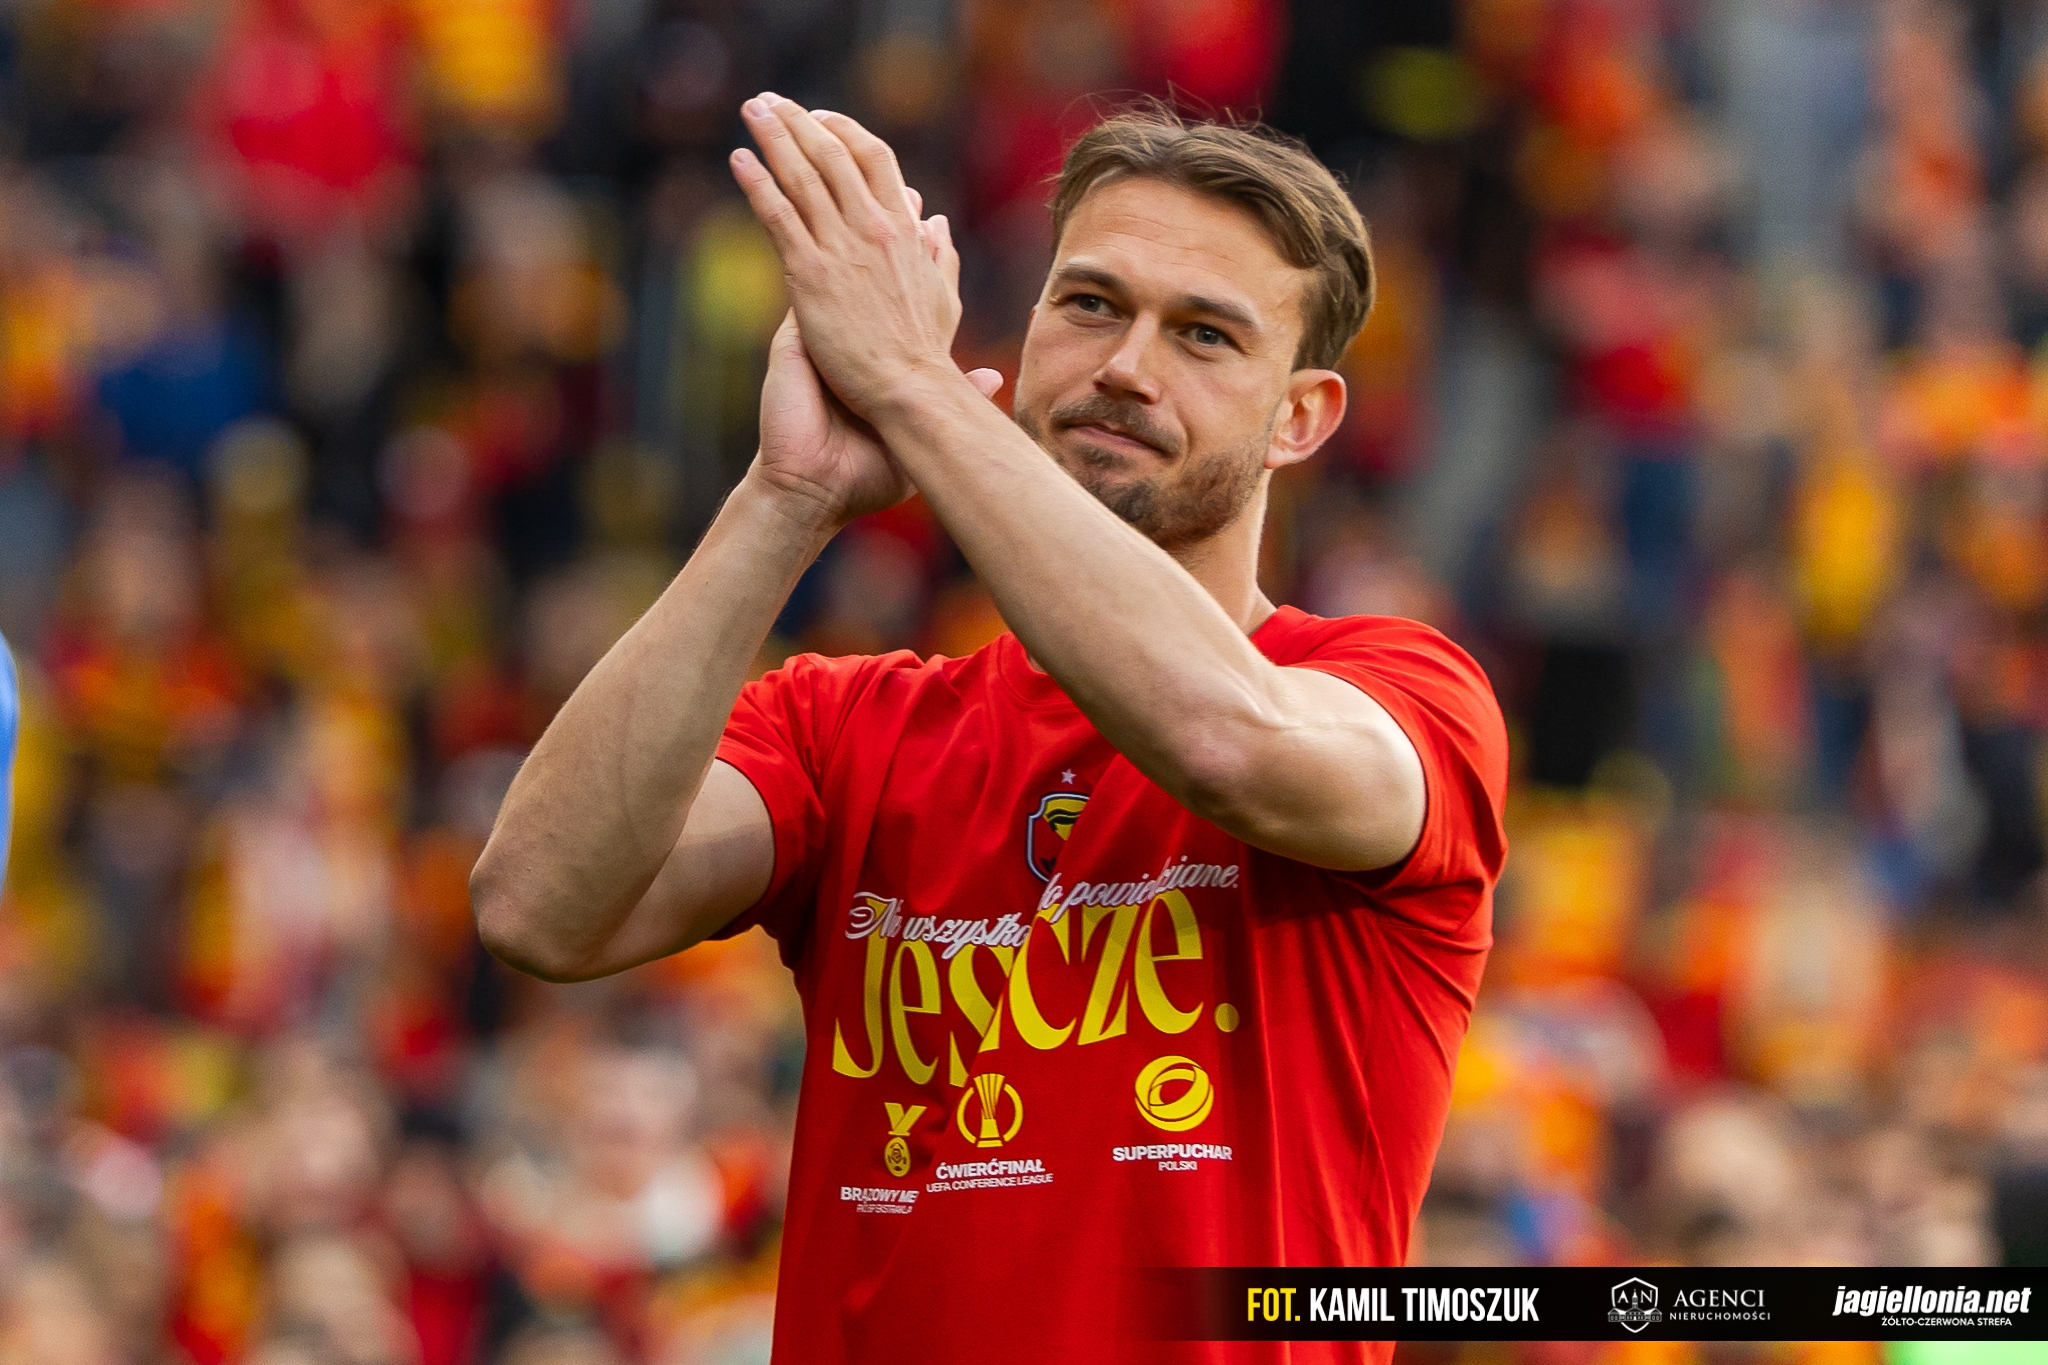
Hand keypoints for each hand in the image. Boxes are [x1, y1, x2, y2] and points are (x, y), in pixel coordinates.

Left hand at [730, 94, 963, 419]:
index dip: (845, 132)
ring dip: (775, 136)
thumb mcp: (943, 298)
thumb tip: (934, 221)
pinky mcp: (810, 274)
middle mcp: (873, 229)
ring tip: (752, 109)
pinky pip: (778, 216)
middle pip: (833, 156)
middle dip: (800, 121)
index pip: (875, 160)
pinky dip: (757, 183)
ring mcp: (841, 249)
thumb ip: (940, 256)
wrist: (908, 391)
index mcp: (905, 231)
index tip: (821, 119)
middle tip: (772, 101)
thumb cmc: (926, 355)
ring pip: (803, 176)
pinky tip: (739, 159)